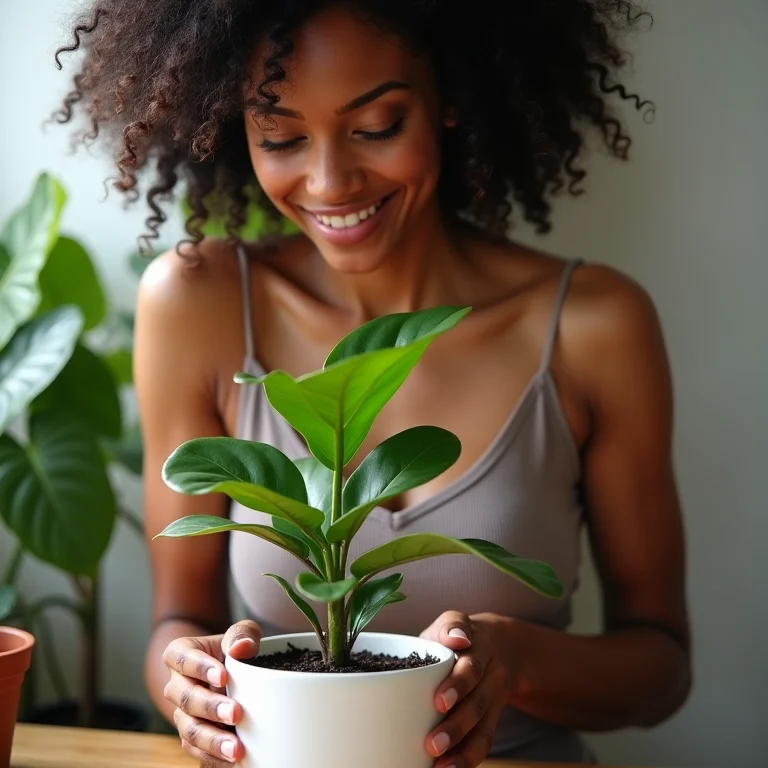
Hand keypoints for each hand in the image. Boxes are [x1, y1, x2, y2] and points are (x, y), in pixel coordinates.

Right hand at [163, 619, 261, 765]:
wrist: (229, 673)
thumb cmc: (233, 649)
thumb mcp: (240, 634)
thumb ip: (241, 634)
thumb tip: (242, 648)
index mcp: (181, 654)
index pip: (182, 659)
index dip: (200, 668)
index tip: (223, 676)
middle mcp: (176, 686)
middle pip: (185, 698)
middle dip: (210, 708)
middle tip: (236, 713)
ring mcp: (182, 714)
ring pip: (189, 730)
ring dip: (212, 740)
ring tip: (236, 748)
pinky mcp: (192, 736)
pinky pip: (197, 752)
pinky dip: (215, 758)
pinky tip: (234, 761)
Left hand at [420, 612, 511, 767]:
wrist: (499, 646)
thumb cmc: (457, 637)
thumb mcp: (449, 623)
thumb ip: (446, 629)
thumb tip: (454, 638)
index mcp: (474, 640)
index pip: (468, 658)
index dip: (457, 678)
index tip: (440, 700)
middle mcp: (488, 666)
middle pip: (475, 697)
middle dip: (455, 722)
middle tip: (432, 742)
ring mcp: (494, 692)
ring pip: (482, 721)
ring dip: (462, 746)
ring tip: (440, 763)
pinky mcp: (493, 715)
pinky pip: (485, 738)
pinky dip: (469, 757)